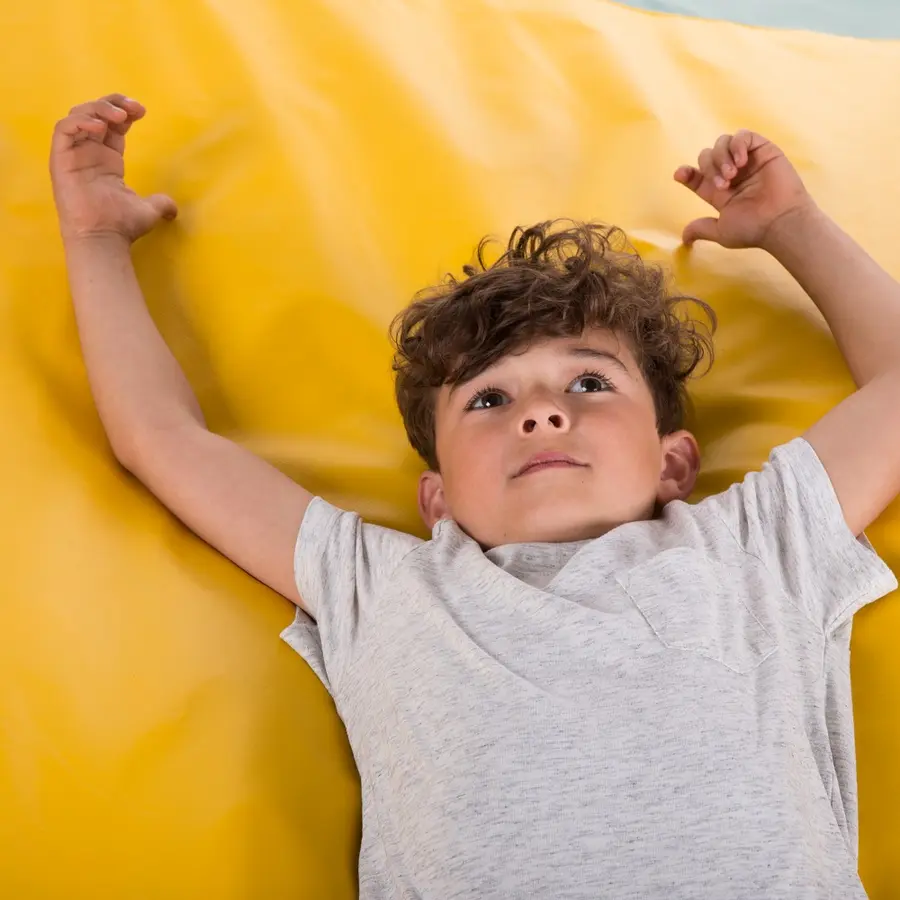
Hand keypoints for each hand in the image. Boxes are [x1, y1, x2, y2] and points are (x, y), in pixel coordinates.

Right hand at [50, 94, 176, 243]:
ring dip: (98, 109)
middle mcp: (89, 153)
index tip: (142, 111)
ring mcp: (73, 155)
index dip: (125, 113)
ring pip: (78, 116)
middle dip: (113, 103)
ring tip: (119, 117)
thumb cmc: (121, 226)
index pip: (112, 125)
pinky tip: (100, 127)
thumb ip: (161, 204)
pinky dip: (79, 122)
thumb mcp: (149, 211)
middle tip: (132, 108)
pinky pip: (63, 130)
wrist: (104, 238)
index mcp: (107, 159)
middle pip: (95, 114)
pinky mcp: (60, 160)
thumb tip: (173, 209)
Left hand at [674, 131, 812, 249]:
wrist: (780, 221)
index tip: (681, 174)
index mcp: (719, 191)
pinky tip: (741, 161)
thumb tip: (684, 237)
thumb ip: (701, 229)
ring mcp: (746, 161)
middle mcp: (731, 173)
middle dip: (709, 168)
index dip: (686, 173)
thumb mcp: (721, 232)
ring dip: (721, 157)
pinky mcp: (762, 150)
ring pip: (722, 143)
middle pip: (707, 156)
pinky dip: (737, 144)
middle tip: (723, 185)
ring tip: (733, 174)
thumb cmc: (753, 229)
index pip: (696, 176)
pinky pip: (743, 135)